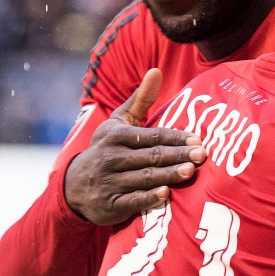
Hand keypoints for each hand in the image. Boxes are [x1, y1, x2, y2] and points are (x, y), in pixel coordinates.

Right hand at [65, 68, 205, 224]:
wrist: (73, 185)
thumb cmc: (106, 148)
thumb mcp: (118, 123)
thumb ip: (140, 99)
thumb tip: (156, 71)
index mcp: (116, 136)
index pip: (151, 136)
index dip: (174, 137)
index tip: (197, 138)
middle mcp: (112, 158)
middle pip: (151, 156)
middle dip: (177, 155)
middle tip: (202, 155)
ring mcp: (110, 182)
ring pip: (144, 177)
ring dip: (168, 175)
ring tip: (190, 172)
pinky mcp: (110, 204)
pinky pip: (132, 201)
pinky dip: (148, 198)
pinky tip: (165, 195)